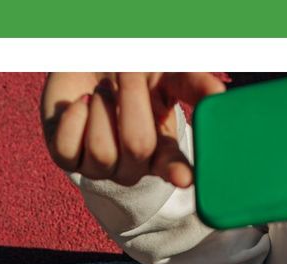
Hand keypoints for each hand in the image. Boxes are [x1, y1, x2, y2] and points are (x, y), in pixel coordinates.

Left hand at [40, 72, 226, 187]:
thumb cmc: (135, 73)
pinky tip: (81, 103)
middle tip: (129, 70)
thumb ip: (194, 84)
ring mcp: (99, 166)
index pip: (174, 168)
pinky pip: (68, 149)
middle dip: (132, 100)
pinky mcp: (67, 158)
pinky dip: (74, 117)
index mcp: (162, 151)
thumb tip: (219, 95)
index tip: (185, 177)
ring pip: (102, 151)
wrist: (89, 64)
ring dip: (102, 108)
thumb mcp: (169, 74)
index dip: (178, 172)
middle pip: (137, 146)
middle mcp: (133, 166)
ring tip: (103, 91)